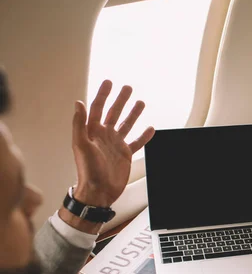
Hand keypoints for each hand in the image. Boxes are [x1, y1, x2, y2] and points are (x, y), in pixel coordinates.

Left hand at [59, 80, 154, 232]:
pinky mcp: (125, 154)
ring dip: (133, 114)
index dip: (103, 94)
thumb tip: (79, 103)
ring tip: (141, 102)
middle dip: (120, 100)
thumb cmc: (87, 170)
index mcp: (92, 131)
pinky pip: (137, 142)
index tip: (109, 82)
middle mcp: (104, 136)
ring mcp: (116, 145)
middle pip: (114, 113)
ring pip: (126, 125)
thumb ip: (79, 124)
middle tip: (128, 88)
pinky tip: (151, 128)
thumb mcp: (81, 145)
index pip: (98, 108)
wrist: (98, 191)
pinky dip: (144, 136)